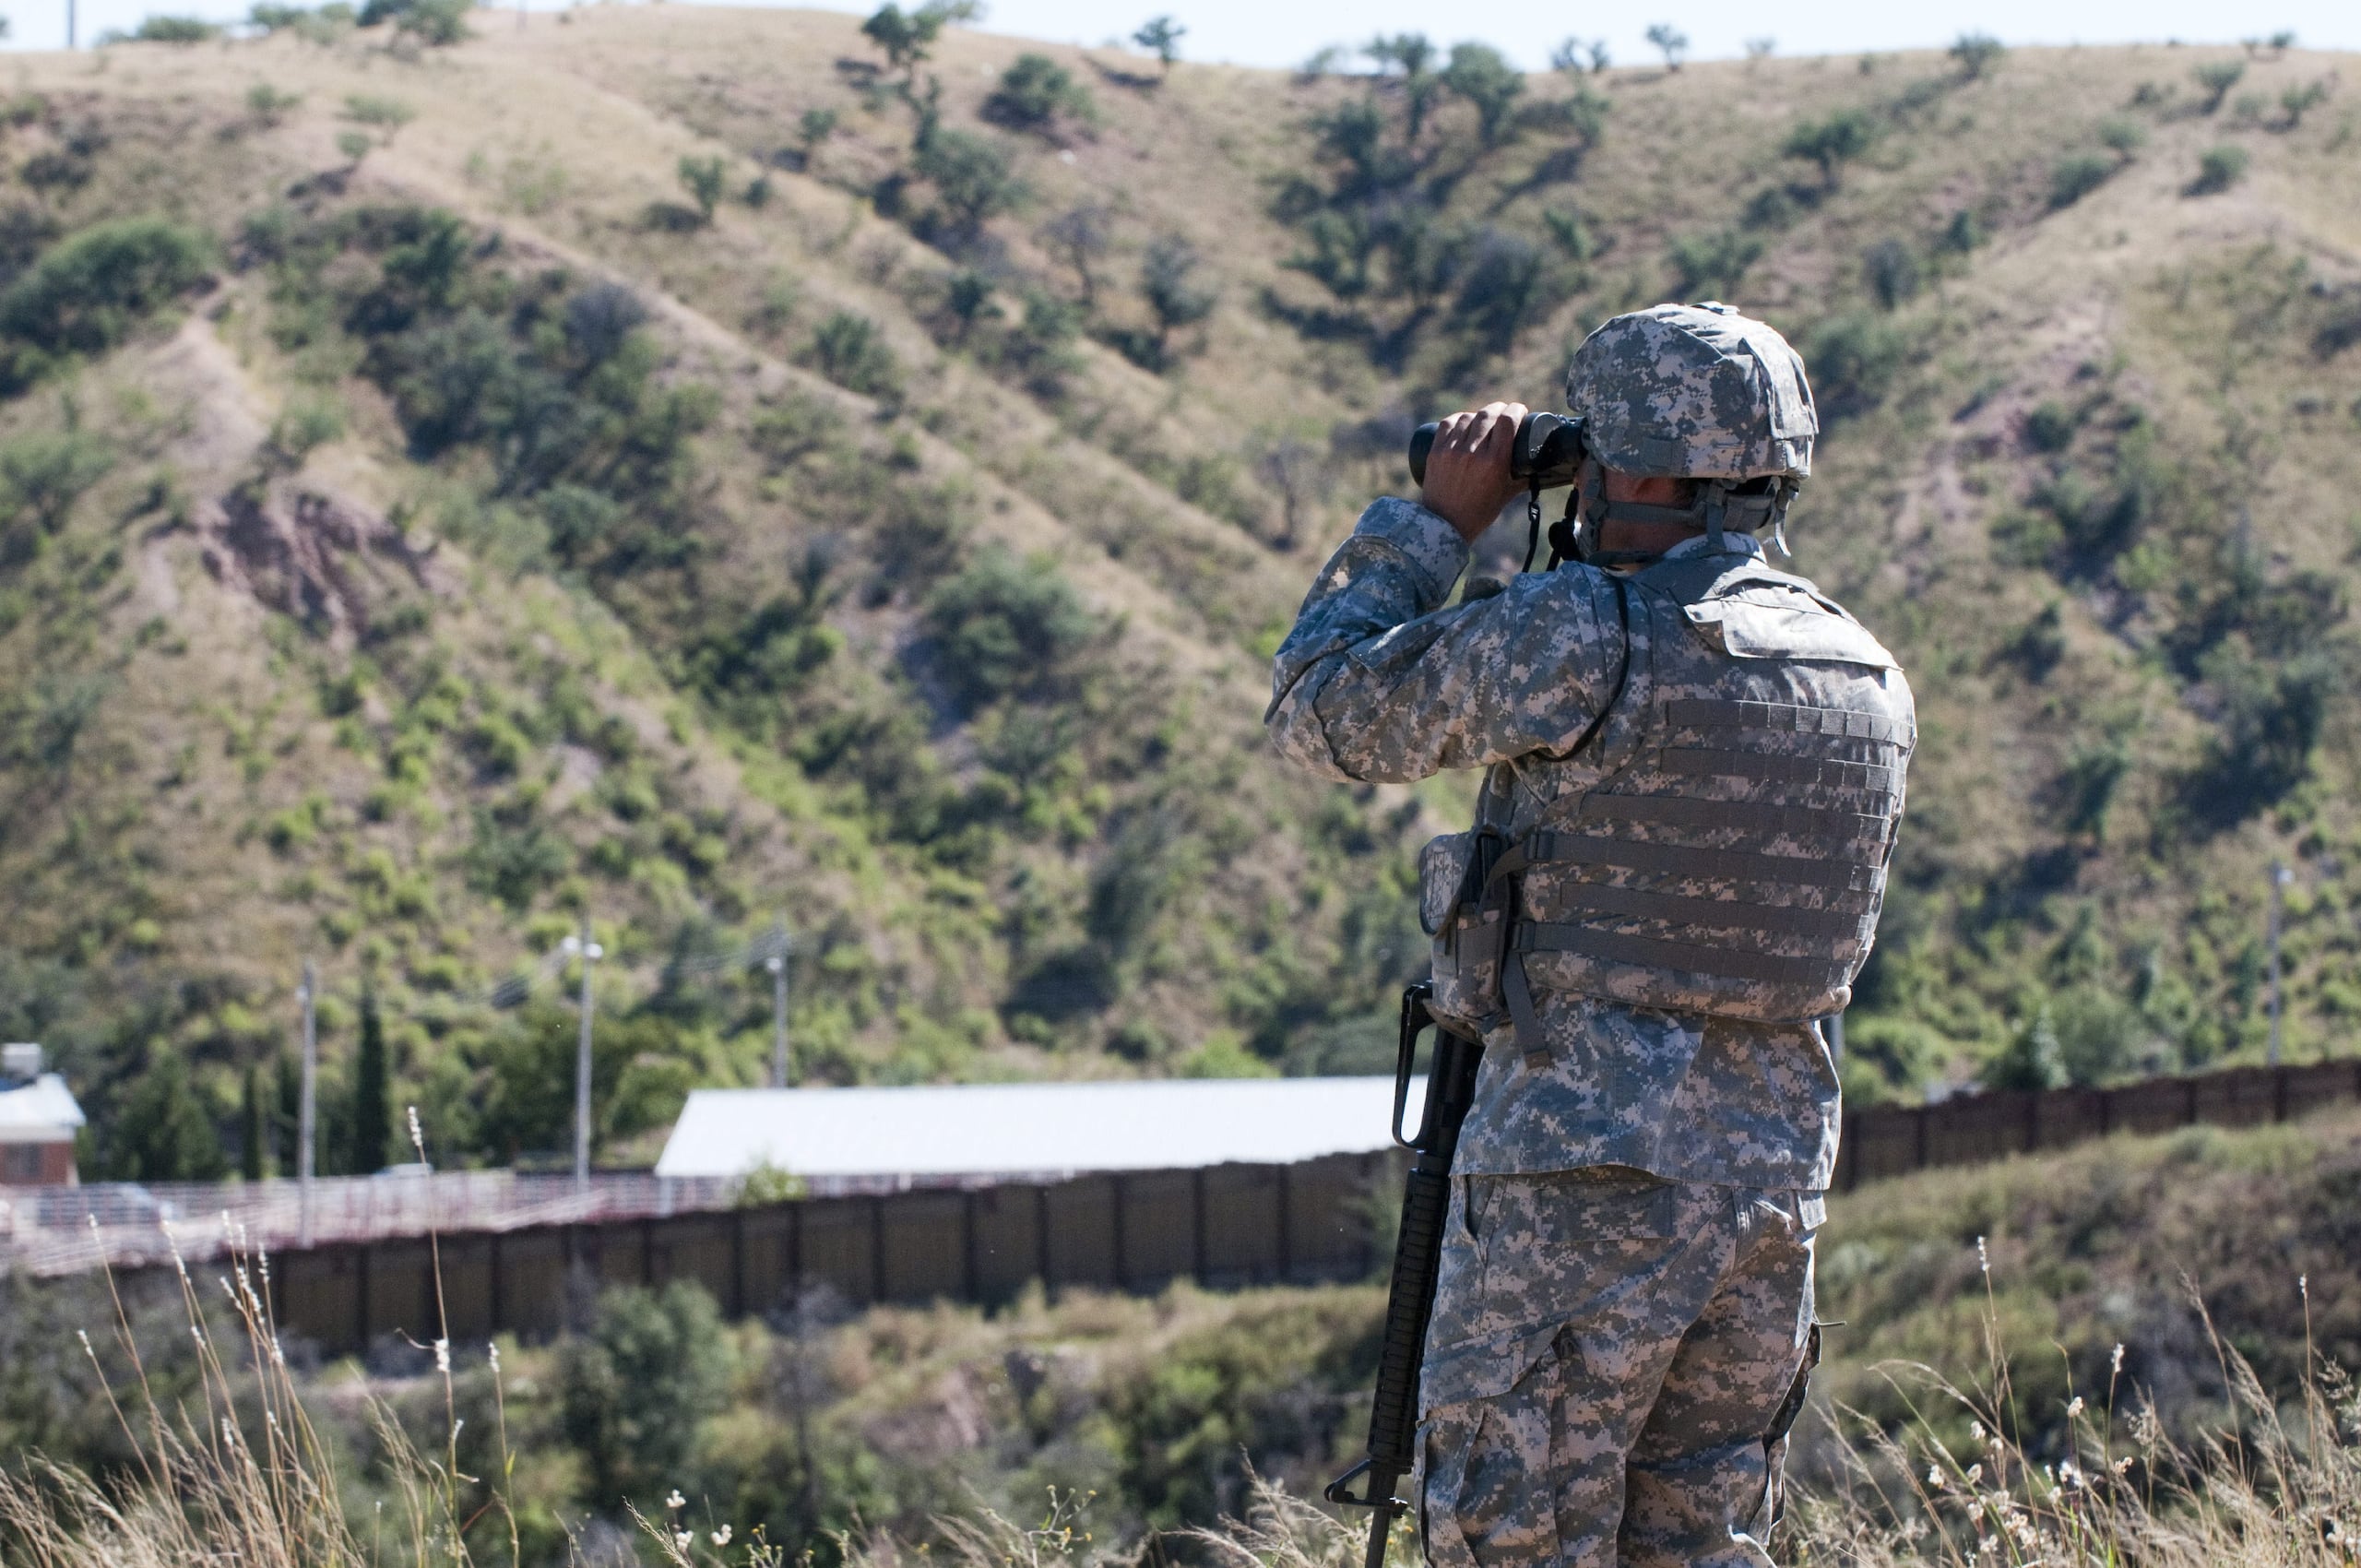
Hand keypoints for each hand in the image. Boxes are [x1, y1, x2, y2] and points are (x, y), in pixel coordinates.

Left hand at [1420, 401, 1527, 542]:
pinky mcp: (1436, 452)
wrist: (1445, 525)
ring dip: (1480, 414)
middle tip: (1504, 412)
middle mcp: (1473, 453)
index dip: (1517, 410)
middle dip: (1500, 409)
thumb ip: (1524, 477)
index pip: (1508, 421)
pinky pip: (1448, 424)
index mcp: (1495, 462)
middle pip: (1489, 414)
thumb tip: (1540, 465)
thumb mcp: (1507, 494)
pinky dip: (1458, 418)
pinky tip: (1465, 420)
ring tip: (1485, 419)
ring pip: (1468, 417)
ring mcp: (1452, 451)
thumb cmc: (1480, 512)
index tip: (1520, 411)